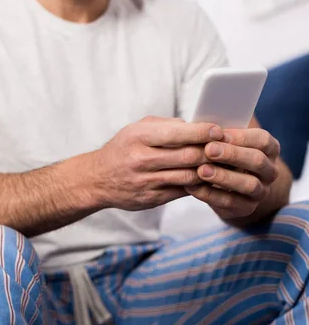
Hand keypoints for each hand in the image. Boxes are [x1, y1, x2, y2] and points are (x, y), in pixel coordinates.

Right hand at [94, 117, 221, 210]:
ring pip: (190, 176)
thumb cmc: (122, 149)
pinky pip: (184, 191)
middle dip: (212, 151)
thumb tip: (198, 126)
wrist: (97, 179)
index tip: (218, 129)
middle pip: (189, 156)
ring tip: (222, 163)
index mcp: (137, 137)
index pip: (177, 134)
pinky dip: (200, 184)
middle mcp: (141, 160)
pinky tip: (208, 177)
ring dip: (210, 169)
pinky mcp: (152, 199)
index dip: (202, 131)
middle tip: (227, 147)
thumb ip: (165, 125)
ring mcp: (146, 182)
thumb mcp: (135, 129)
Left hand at [185, 128, 279, 218]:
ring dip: (223, 176)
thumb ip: (219, 135)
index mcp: (267, 150)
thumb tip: (204, 124)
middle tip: (208, 150)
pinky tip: (193, 187)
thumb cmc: (222, 157)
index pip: (262, 140)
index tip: (218, 134)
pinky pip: (230, 202)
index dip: (241, 137)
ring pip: (248, 184)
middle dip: (232, 154)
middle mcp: (269, 171)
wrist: (225, 188)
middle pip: (257, 161)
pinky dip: (210, 194)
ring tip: (201, 170)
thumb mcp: (223, 143)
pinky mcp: (246, 208)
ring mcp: (260, 191)